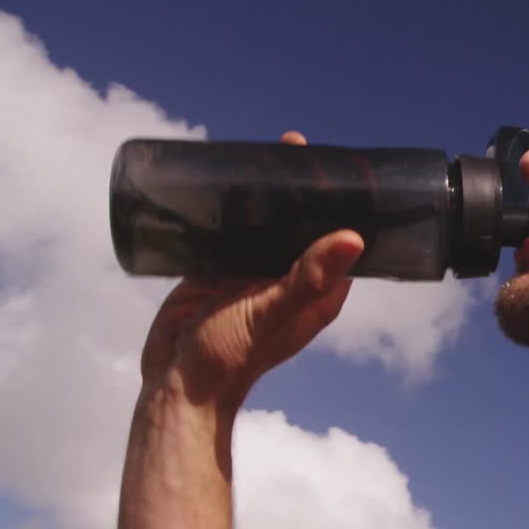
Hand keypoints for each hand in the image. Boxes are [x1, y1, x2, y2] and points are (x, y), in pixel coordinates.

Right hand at [138, 131, 364, 409]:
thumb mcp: (273, 312)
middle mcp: (289, 279)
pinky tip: (222, 180)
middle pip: (302, 225)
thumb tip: (354, 238)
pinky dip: (229, 210)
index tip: (337, 167)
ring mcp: (253, 274)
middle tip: (292, 147)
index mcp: (317, 292)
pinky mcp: (217, 270)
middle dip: (300, 190)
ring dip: (265, 195)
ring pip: (265, 225)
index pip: (341, 239)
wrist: (175, 382)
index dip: (343, 205)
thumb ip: (309, 278)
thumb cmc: (230, 357)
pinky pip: (230, 231)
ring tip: (259, 153)